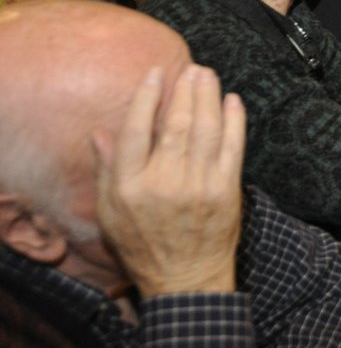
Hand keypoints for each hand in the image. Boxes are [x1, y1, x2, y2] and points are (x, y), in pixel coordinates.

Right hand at [91, 65, 245, 296]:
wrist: (185, 278)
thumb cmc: (143, 244)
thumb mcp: (111, 213)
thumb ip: (107, 170)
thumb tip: (100, 132)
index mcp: (131, 186)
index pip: (136, 131)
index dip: (146, 98)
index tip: (155, 73)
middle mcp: (164, 182)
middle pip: (176, 125)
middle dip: (184, 91)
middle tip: (190, 68)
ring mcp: (199, 185)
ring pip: (205, 130)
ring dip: (208, 97)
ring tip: (207, 75)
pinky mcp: (227, 190)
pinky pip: (233, 147)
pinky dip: (234, 121)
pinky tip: (233, 101)